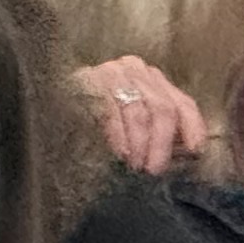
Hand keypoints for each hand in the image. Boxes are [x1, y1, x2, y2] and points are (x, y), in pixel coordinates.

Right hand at [73, 58, 209, 174]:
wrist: (47, 95)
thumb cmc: (91, 114)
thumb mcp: (131, 117)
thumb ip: (156, 127)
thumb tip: (185, 154)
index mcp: (152, 78)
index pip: (181, 103)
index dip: (192, 128)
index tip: (196, 152)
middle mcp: (135, 70)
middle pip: (162, 109)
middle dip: (162, 144)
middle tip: (155, 171)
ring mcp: (110, 73)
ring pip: (139, 112)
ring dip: (140, 145)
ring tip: (137, 168)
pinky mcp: (87, 82)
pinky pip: (110, 112)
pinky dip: (119, 136)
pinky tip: (120, 155)